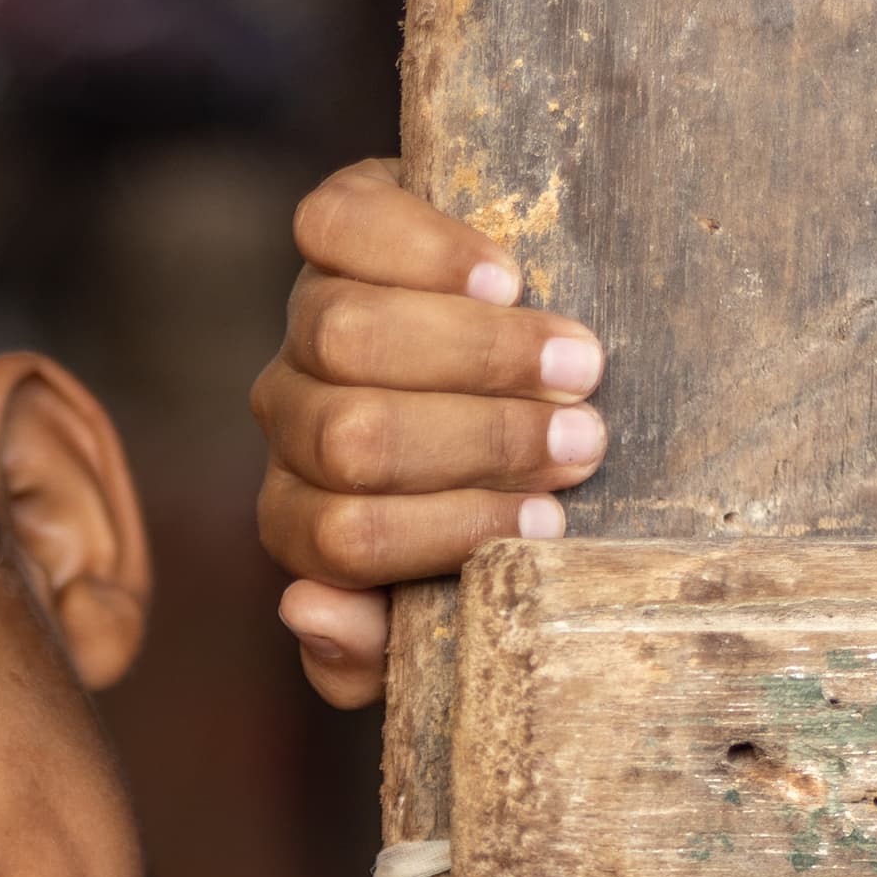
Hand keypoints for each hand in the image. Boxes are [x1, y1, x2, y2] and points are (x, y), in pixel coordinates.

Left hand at [250, 159, 611, 706]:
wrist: (516, 341)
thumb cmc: (494, 493)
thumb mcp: (449, 591)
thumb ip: (376, 649)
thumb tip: (308, 611)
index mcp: (306, 519)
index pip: (343, 541)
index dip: (450, 531)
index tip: (552, 523)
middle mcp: (291, 419)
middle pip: (350, 437)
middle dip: (480, 441)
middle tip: (585, 438)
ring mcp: (304, 320)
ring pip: (344, 337)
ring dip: (478, 353)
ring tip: (577, 364)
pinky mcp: (331, 228)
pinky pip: (337, 227)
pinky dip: (427, 249)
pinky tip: (507, 274)